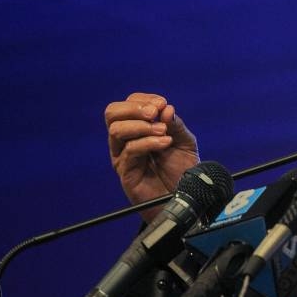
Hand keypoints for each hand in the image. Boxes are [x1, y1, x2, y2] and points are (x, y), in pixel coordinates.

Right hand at [105, 93, 198, 219]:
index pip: (129, 104)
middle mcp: (126, 140)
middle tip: (154, 113)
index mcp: (139, 129)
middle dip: (133, 108)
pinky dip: (149, 142)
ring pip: (116, 130)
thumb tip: (166, 108)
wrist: (184, 196)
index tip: (161, 103)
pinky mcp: (126, 172)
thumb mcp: (184, 141)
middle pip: (112, 113)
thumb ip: (175, 124)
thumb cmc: (182, 170)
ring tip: (163, 131)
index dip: (143, 100)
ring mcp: (123, 156)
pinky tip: (165, 143)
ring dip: (141, 126)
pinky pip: (129, 150)